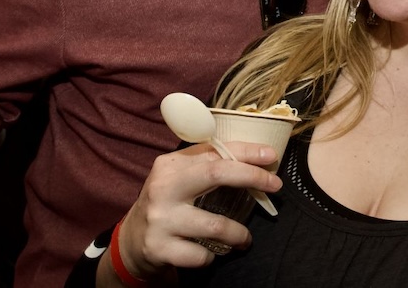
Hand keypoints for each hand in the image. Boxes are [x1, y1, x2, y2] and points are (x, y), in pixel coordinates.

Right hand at [112, 142, 280, 279]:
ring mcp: (160, 218)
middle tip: (275, 186)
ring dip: (238, 233)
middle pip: (216, 173)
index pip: (215, 150)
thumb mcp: (180, 178)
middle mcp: (164, 187)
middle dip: (251, 177)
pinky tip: (210, 253)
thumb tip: (257, 159)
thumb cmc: (168, 204)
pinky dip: (211, 256)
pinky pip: (200, 255)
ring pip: (214, 224)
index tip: (271, 156)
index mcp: (171, 165)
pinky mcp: (159, 247)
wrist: (132, 241)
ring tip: (244, 238)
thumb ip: (208, 165)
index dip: (247, 152)